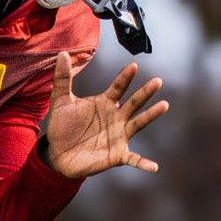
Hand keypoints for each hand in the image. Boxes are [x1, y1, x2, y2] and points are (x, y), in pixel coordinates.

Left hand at [42, 51, 168, 179]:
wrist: (57, 154)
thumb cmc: (62, 127)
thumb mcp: (60, 102)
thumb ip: (62, 79)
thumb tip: (61, 53)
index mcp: (105, 103)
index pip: (118, 87)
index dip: (125, 78)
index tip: (133, 66)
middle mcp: (116, 117)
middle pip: (133, 102)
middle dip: (144, 93)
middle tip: (157, 81)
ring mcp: (119, 135)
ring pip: (138, 123)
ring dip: (150, 115)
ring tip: (164, 105)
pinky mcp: (117, 155)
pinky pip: (133, 159)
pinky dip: (143, 163)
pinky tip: (154, 167)